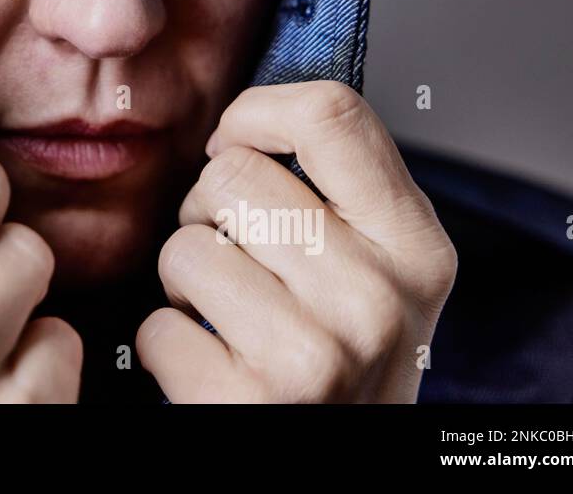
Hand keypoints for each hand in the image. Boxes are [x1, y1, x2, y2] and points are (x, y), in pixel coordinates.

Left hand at [137, 81, 457, 402]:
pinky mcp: (249, 403)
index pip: (331, 113)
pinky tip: (211, 368)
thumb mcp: (379, 270)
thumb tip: (248, 120)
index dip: (256, 113)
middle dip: (209, 210)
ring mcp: (316, 355)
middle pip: (232, 173)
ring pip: (185, 245)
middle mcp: (377, 298)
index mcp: (416, 246)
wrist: (339, 466)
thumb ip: (340, 193)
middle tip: (238, 261)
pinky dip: (166, 344)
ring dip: (185, 280)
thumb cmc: (341, 355)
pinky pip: (156, 324)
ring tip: (226, 316)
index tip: (233, 144)